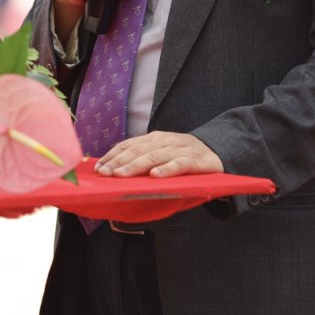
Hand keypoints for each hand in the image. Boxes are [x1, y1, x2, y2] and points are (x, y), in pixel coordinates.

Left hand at [95, 131, 223, 177]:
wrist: (217, 152)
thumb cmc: (183, 156)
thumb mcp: (161, 153)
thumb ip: (143, 157)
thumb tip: (116, 169)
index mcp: (153, 139)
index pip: (128, 145)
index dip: (112, 155)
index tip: (97, 167)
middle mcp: (164, 141)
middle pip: (137, 151)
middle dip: (118, 162)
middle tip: (103, 173)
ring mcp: (179, 149)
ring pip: (154, 157)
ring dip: (136, 165)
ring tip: (121, 174)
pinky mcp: (195, 161)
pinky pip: (179, 165)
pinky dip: (167, 170)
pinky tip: (155, 176)